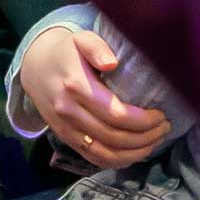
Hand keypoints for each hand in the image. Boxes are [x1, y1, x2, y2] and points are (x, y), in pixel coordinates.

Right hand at [20, 28, 168, 168]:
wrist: (35, 67)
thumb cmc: (66, 51)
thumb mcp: (81, 38)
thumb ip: (96, 47)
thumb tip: (112, 63)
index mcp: (76, 86)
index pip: (115, 114)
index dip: (142, 121)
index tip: (160, 115)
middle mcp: (69, 112)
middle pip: (114, 137)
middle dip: (145, 137)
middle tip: (164, 128)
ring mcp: (66, 129)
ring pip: (105, 153)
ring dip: (135, 153)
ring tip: (155, 142)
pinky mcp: (65, 139)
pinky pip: (93, 158)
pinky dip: (117, 162)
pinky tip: (135, 153)